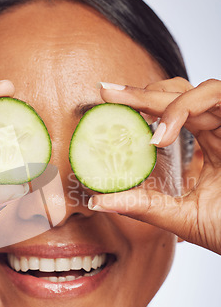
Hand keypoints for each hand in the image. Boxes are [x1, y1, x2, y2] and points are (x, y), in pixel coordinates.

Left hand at [89, 77, 220, 254]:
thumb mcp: (181, 216)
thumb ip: (143, 205)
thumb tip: (96, 202)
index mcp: (210, 145)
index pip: (173, 115)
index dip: (142, 107)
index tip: (107, 104)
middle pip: (180, 96)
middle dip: (141, 93)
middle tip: (106, 91)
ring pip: (197, 90)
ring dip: (160, 98)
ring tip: (129, 112)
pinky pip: (215, 96)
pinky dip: (184, 109)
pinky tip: (161, 135)